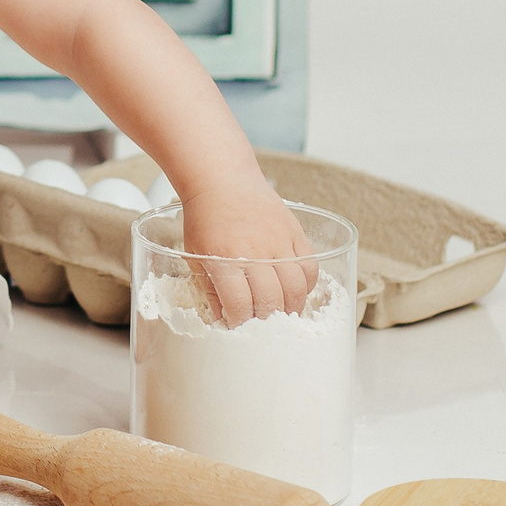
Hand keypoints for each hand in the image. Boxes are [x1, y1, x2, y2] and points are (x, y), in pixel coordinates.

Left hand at [180, 184, 316, 323]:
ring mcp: (277, 240)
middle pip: (271, 299)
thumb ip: (210, 289)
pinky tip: (296, 289)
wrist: (221, 179)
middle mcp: (253, 250)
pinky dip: (306, 284)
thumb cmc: (205, 217)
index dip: (240, 322)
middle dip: (267, 320)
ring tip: (283, 313)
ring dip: (292, 306)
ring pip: (296, 286)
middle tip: (263, 324)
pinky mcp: (294, 231)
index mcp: (223, 257)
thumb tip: (223, 318)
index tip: (238, 325)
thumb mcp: (195, 255)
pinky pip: (310, 266)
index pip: (239, 303)